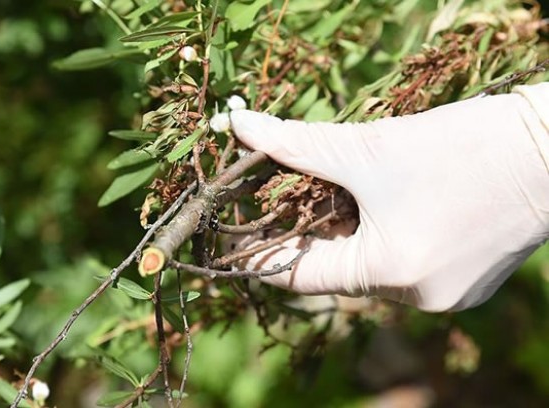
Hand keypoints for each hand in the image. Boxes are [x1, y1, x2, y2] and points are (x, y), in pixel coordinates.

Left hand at [229, 83, 548, 311]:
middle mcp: (418, 297)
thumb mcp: (369, 147)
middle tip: (287, 191)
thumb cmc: (465, 147)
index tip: (238, 224)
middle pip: (336, 268)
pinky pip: (404, 262)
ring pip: (370, 264)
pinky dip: (384, 235)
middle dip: (309, 228)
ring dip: (350, 229)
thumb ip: (297, 143)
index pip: (298, 275)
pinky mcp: (465, 281)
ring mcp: (446, 293)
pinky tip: (386, 201)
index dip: (262, 247)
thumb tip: (240, 126)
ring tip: (342, 188)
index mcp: (389, 272)